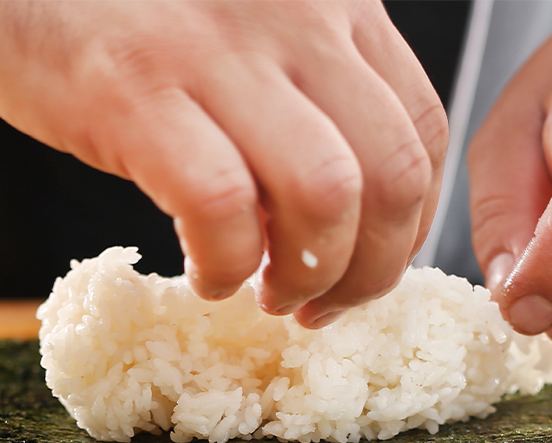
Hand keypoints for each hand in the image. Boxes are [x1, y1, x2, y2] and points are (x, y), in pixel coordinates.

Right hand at [0, 0, 446, 326]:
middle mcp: (294, 17)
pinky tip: (206, 273)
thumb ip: (312, 102)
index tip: (369, 266)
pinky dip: (225, 265)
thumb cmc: (131, 13)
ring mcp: (217, 49)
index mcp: (334, 4)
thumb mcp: (254, 33)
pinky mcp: (136, 88)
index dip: (407, 227)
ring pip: (325, 193)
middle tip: (322, 302)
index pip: (420, 134)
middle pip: (391, 174)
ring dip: (307, 273)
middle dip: (371, 269)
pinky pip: (222, 206)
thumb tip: (351, 225)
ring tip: (267, 292)